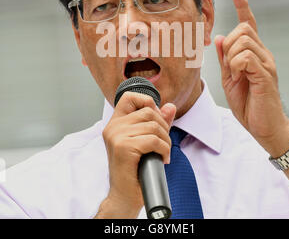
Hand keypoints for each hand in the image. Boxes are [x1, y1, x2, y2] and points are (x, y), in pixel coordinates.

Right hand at [96, 92, 175, 217]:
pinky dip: (164, 150)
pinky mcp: (123, 147)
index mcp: (115, 123)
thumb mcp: (146, 142)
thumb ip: (158, 122)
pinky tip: (162, 159)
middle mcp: (113, 127)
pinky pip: (154, 140)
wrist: (124, 196)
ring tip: (163, 153)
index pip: (129, 97)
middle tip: (164, 143)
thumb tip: (170, 106)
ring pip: (153, 126)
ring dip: (166, 141)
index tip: (155, 118)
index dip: (146, 101)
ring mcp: (116, 136)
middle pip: (148, 111)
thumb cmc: (134, 170)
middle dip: (163, 127)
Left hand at [214, 0, 288, 156]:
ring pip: (242, 41)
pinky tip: (241, 78)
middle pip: (242, 29)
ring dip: (231, 57)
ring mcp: (266, 62)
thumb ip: (226, 58)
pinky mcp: (265, 73)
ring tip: (237, 75)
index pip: (248, 24)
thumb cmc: (249, 104)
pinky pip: (245, 57)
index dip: (242, 6)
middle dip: (229, 44)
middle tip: (231, 67)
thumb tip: (220, 37)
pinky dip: (236, 66)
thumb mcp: (230, 78)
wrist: (263, 126)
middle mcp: (263, 54)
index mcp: (253, 54)